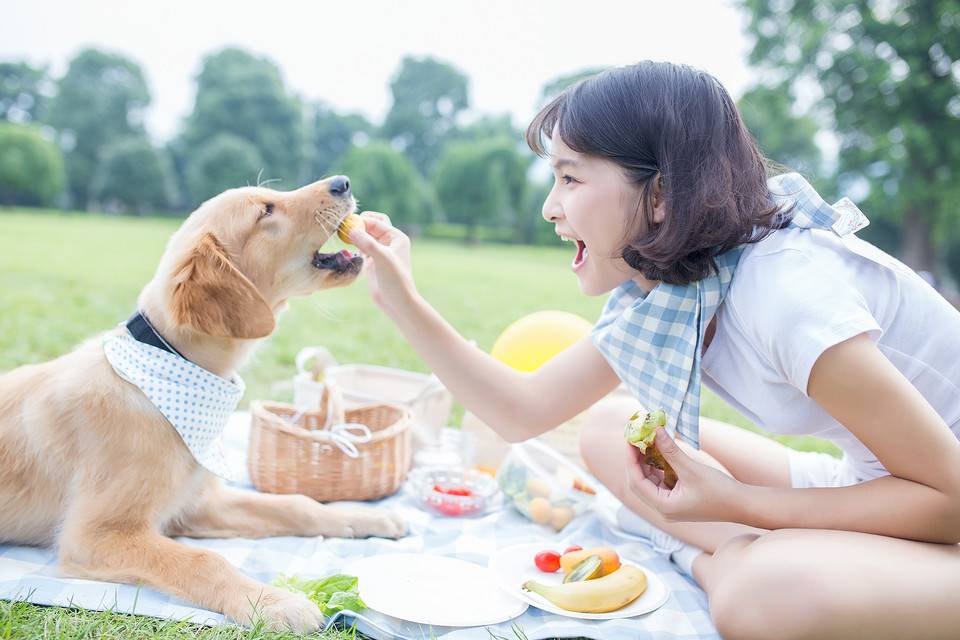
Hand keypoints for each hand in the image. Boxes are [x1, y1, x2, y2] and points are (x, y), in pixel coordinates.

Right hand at [347, 212, 417, 316]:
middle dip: (359, 225)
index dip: (363, 221)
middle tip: (346, 229)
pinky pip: (362, 247)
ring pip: (366, 236)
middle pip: (372, 226)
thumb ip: (368, 243)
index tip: (348, 225)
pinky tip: (350, 249)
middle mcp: (390, 242)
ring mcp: (381, 251)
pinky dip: (355, 245)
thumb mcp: (382, 258)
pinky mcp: (373, 261)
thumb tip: (351, 229)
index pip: (377, 222)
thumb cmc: (395, 280)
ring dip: (356, 235)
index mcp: (396, 237)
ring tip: (345, 237)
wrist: (397, 302)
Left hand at [624, 428, 739, 522]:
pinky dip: (658, 467)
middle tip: (635, 438)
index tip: (629, 440)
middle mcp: (664, 509)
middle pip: (640, 482)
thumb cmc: (720, 491)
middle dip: (637, 460)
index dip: (631, 460)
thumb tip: (655, 431)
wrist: (743, 505)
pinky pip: (662, 482)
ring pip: (650, 481)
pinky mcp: (679, 500)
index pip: (636, 482)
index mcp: (664, 507)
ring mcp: (671, 505)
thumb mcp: (691, 469)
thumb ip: (670, 450)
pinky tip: (658, 451)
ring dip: (647, 462)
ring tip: (645, 441)